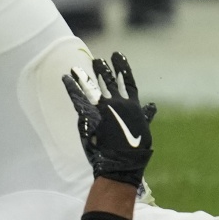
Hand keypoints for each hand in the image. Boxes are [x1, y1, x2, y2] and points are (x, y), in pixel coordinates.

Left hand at [62, 54, 157, 187]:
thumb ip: (145, 116)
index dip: (123, 69)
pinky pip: (78, 98)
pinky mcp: (90, 116)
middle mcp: (119, 103)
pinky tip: (66, 79)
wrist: (122, 162)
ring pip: (93, 86)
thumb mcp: (143, 129)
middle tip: (98, 60)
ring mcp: (104, 108)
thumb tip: (152, 105)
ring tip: (79, 67)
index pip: (129, 82)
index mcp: (133, 106)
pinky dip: (71, 88)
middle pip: (110, 81)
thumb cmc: (135, 149)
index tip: (118, 56)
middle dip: (104, 69)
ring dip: (86, 75)